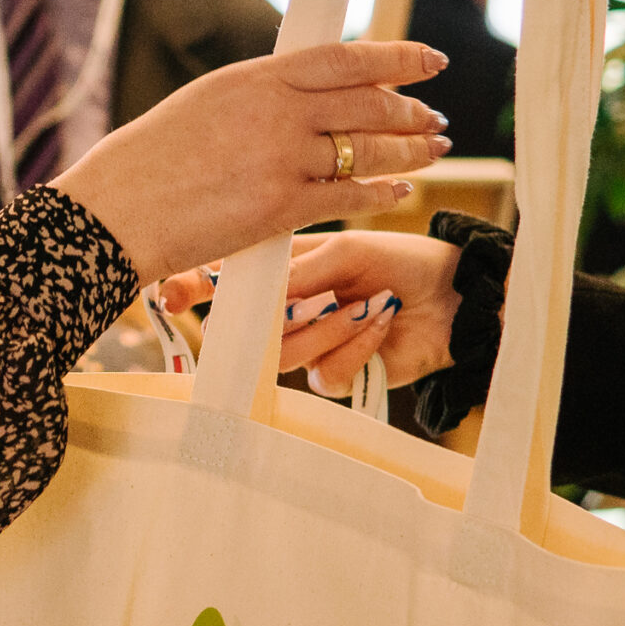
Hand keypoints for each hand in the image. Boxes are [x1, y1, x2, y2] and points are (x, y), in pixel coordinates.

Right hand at [53, 40, 451, 283]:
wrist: (114, 211)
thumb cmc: (146, 162)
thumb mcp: (203, 105)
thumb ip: (257, 97)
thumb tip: (300, 96)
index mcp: (255, 77)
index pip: (345, 58)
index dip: (397, 59)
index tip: (429, 61)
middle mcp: (276, 111)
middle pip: (368, 105)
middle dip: (411, 113)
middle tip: (433, 119)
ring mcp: (281, 160)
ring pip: (368, 151)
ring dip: (409, 153)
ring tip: (432, 153)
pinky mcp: (280, 208)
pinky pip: (350, 197)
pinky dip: (382, 193)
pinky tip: (398, 192)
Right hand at [165, 230, 463, 395]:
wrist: (456, 297)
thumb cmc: (402, 260)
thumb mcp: (348, 250)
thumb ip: (301, 273)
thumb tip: (262, 298)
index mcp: (282, 272)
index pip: (226, 283)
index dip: (191, 290)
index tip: (169, 295)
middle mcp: (289, 311)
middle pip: (247, 331)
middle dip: (279, 317)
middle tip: (318, 299)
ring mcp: (310, 345)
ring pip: (286, 356)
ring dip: (328, 329)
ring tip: (364, 306)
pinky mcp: (337, 374)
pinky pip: (323, 376)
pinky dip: (353, 348)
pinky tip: (378, 322)